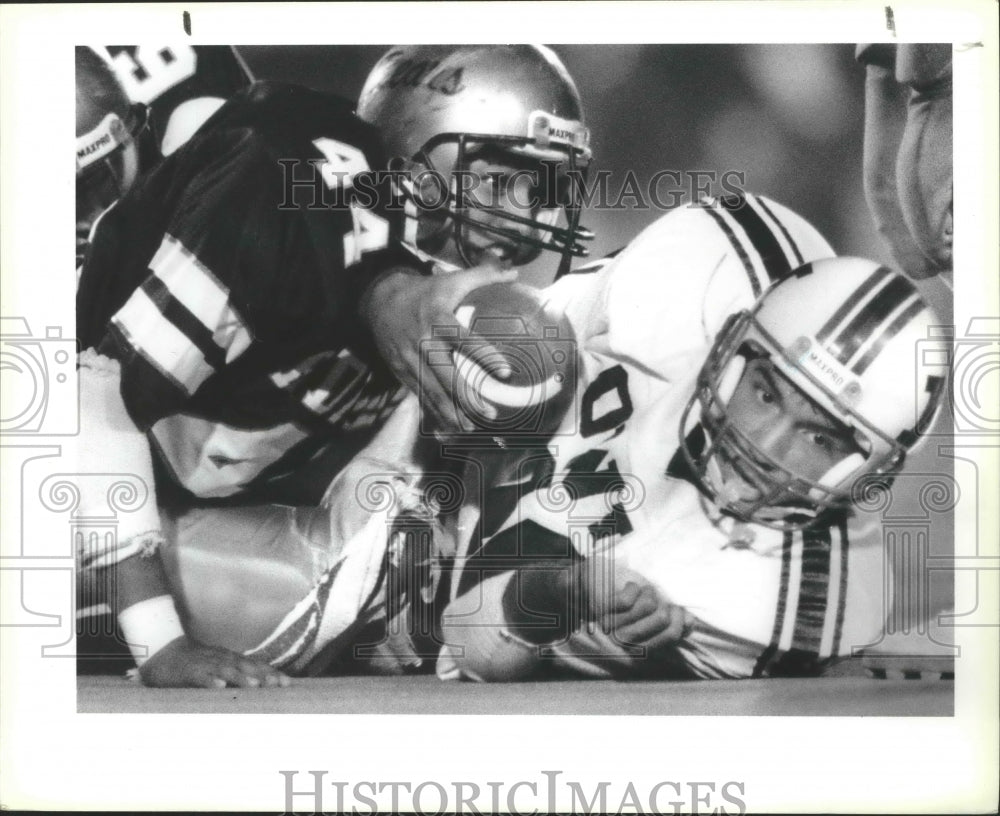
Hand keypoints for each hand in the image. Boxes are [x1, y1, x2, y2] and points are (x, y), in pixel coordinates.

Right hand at [139, 635, 290, 688]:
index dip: (271, 673)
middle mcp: (221, 659)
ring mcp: (205, 664)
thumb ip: (235, 676)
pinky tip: (219, 687)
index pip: (255, 665)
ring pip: (226, 670)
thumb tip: (258, 689)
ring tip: (255, 686)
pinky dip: (210, 681)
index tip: (288, 683)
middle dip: (264, 675)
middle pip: (246, 666)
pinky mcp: (188, 671)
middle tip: (279, 685)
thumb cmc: (194, 664)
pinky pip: (200, 677)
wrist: (163, 652)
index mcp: (230, 659)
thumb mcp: (217, 668)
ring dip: (241, 678)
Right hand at [360, 261, 517, 431]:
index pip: (464, 340)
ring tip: (471, 428)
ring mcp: (409, 360)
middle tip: (490, 413)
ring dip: (451, 411)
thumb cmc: (424, 292)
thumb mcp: (451, 279)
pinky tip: (449, 426)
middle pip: (447, 375)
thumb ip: (484, 275)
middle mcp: (423, 343)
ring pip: (431, 390)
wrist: (379, 301)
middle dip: (468, 397)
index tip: (505, 371)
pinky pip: (419, 395)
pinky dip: (434, 412)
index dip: (484, 355)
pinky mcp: (400, 371)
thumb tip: (514, 272)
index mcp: (438, 320)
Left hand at [583, 558, 693, 660]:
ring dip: (647, 592)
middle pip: (662, 619)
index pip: (672, 635)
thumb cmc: (629, 594)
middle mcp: (627, 641)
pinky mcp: (602, 610)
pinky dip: (632, 587)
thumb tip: (690, 622)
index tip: (675, 607)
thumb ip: (673, 618)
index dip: (679, 618)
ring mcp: (613, 626)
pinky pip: (629, 599)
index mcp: (642, 645)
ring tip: (638, 591)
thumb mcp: (655, 606)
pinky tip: (626, 588)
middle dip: (662, 602)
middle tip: (652, 596)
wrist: (597, 580)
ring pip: (647, 606)